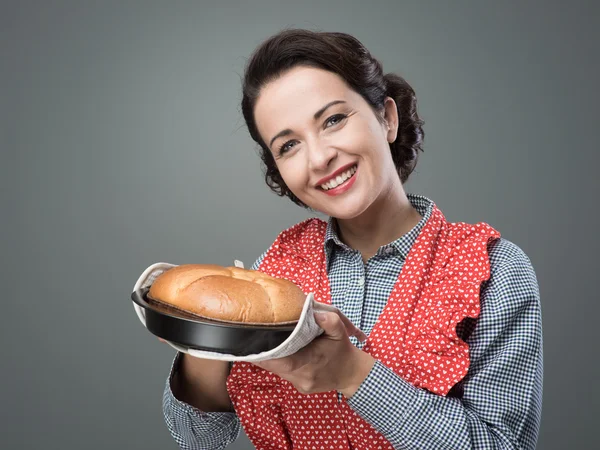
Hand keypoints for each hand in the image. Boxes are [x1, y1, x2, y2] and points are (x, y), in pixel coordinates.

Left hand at [253, 311, 375, 397]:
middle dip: (263, 354)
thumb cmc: (343, 350)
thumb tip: (314, 311)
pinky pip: (284, 375)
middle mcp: (304, 376)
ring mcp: (301, 384)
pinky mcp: (300, 388)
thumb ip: (329, 320)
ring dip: (271, 359)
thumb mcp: (340, 331)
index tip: (253, 344)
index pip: (283, 362)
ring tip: (263, 343)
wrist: (352, 374)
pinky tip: (280, 354)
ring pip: (277, 371)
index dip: (265, 355)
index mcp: (312, 361)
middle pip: (275, 367)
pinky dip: (280, 365)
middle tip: (252, 339)